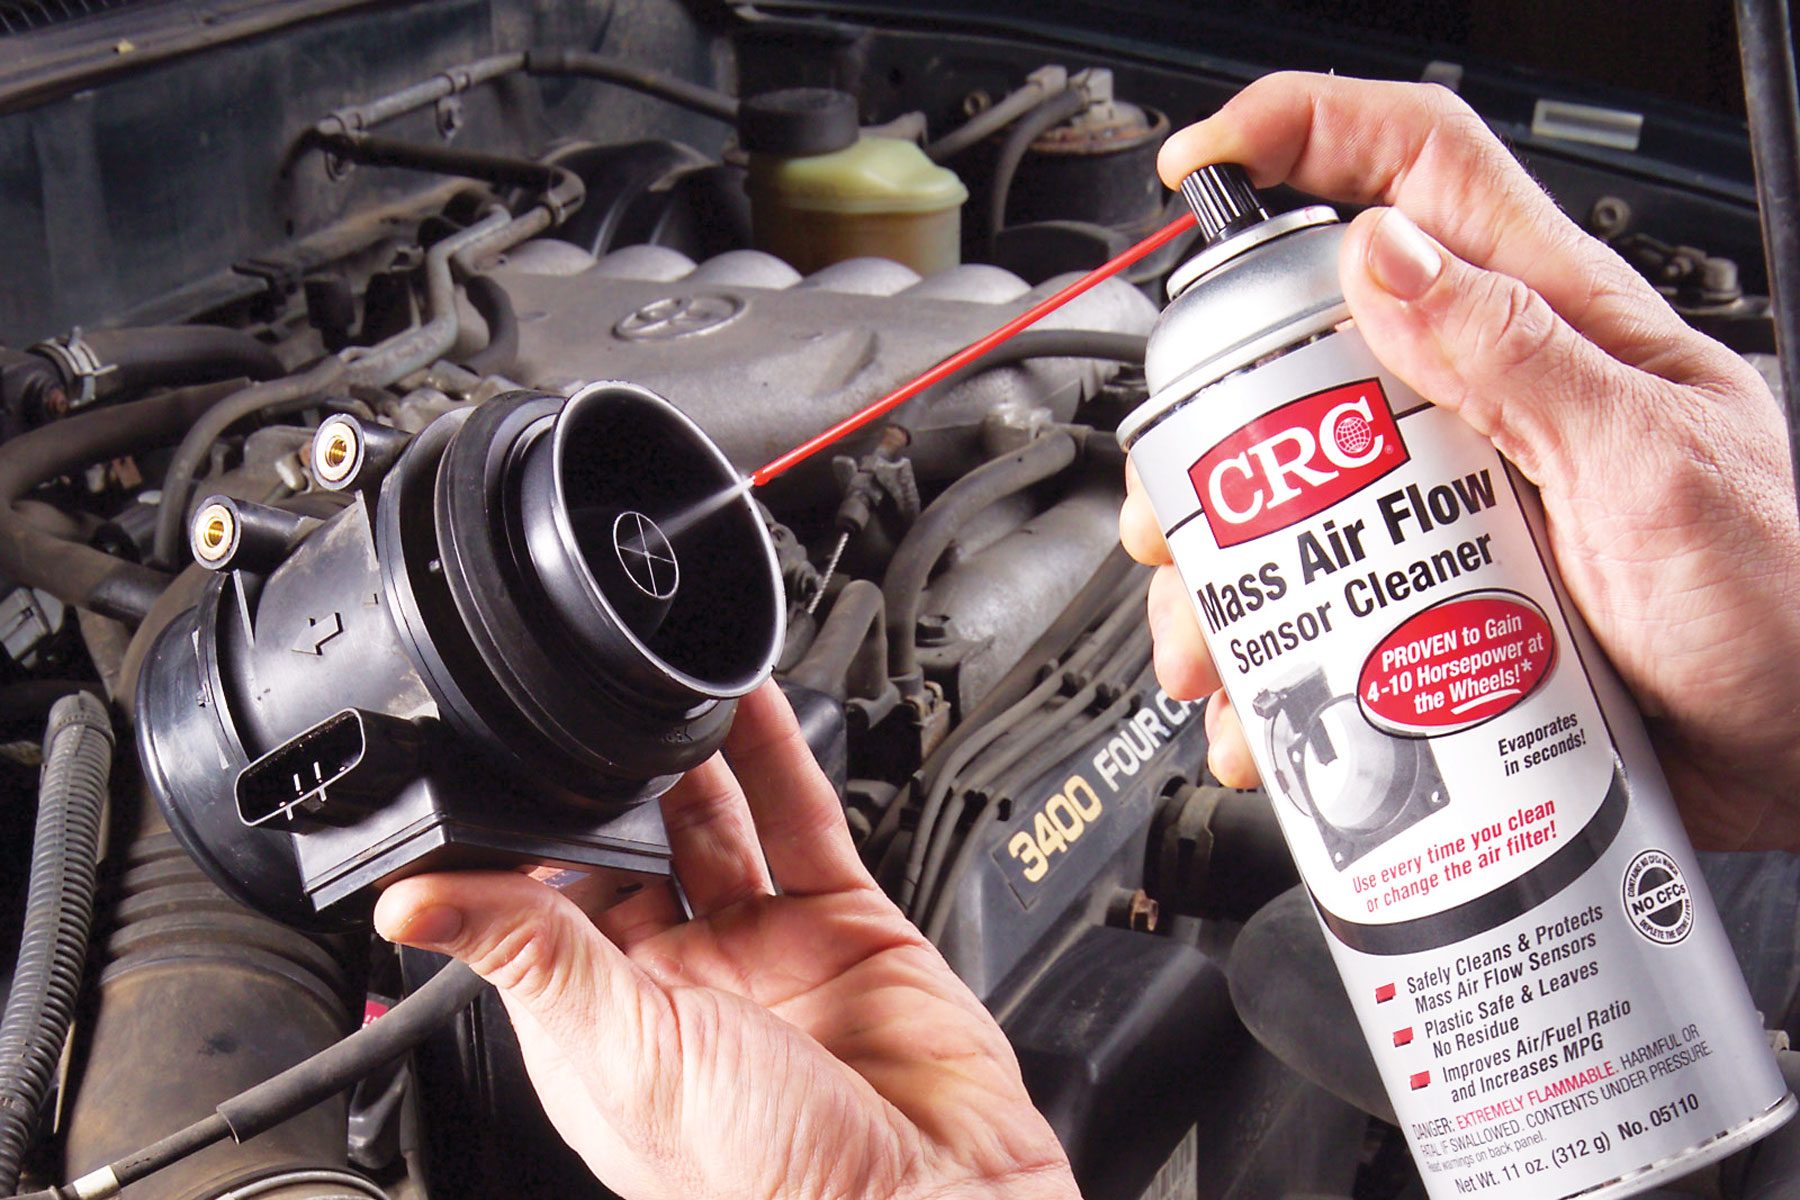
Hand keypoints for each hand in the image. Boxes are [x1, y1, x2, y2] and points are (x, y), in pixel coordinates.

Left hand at [373, 682, 1077, 1199]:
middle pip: (637, 850)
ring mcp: (766, 950)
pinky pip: (802, 818)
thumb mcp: (625, 1051)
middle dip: (618, 781)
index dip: (534, 834)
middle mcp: (684, 984)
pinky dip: (777, 751)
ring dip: (693, 753)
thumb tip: (409, 903)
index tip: (509, 759)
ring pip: (716, 823)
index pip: (548, 905)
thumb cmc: (766, 1179)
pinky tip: (748, 700)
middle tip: (594, 700)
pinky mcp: (843, 923)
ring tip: (662, 681)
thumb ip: (531, 956)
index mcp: (606, 1026)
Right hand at [1122, 71, 1799, 851]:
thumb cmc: (1782, 610)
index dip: (1302, 131)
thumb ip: (1524, 356)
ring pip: (1293, 497)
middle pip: (1306, 352)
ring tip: (1212, 643)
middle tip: (1178, 505)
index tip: (1200, 161)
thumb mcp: (1656, 468)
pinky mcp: (1444, 596)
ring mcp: (1457, 501)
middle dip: (1212, 426)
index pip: (1416, 168)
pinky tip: (1266, 704)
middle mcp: (1490, 398)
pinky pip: (1325, 606)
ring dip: (1226, 571)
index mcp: (1554, 323)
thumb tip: (1381, 255)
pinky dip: (1272, 660)